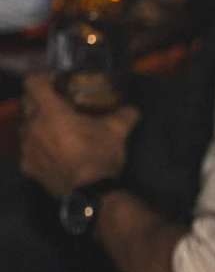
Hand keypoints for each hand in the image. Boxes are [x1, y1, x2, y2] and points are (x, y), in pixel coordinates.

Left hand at [19, 73, 137, 197]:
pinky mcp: (27, 167)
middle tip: (59, 107)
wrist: (90, 192)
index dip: (43, 78)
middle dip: (40, 101)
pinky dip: (38, 149)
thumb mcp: (118, 131)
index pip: (33, 83)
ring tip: (55, 133)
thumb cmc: (99, 155)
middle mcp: (32, 126)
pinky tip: (52, 154)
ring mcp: (26, 148)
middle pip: (27, 104)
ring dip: (37, 126)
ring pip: (26, 128)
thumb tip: (131, 108)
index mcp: (51, 112)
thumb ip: (125, 114)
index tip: (57, 83)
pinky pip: (28, 151)